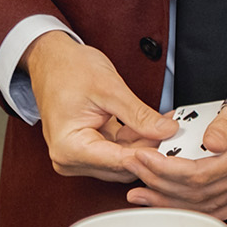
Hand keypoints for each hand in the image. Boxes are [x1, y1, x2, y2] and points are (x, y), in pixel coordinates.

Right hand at [24, 32, 171, 182]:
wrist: (51, 59)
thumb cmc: (68, 69)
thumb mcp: (109, 88)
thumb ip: (139, 114)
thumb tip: (166, 130)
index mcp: (69, 148)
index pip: (118, 162)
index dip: (150, 154)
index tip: (174, 144)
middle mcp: (70, 159)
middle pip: (122, 166)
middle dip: (149, 149)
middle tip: (175, 130)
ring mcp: (78, 157)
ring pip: (123, 162)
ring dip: (145, 145)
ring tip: (166, 124)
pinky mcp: (88, 151)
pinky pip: (118, 152)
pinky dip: (136, 140)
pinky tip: (151, 125)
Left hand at [119, 51, 226, 219]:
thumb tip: (212, 142)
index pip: (199, 173)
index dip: (164, 170)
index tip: (141, 158)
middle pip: (198, 193)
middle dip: (159, 184)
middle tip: (131, 169)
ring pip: (207, 204)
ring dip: (172, 201)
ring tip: (142, 193)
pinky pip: (221, 202)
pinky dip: (194, 207)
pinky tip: (174, 202)